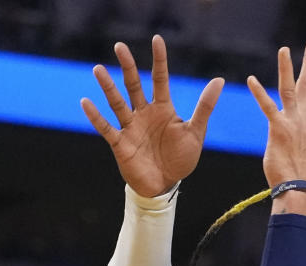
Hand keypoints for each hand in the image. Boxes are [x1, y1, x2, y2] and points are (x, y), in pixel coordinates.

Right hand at [81, 35, 223, 196]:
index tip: (157, 40)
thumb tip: (219, 80)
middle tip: (120, 46)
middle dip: (127, 66)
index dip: (159, 60)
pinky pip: (106, 128)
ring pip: (117, 102)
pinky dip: (96, 117)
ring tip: (98, 69)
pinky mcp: (120, 143)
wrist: (165, 185)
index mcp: (163, 108)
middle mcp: (144, 113)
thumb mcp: (196, 132)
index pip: (160, 78)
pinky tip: (86, 102)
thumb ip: (204, 107)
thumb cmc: (181, 160)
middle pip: (134, 84)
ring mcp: (131, 127)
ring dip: (108, 87)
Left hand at [248, 39, 305, 192]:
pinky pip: (267, 107)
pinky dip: (259, 93)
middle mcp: (305, 118)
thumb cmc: (304, 174)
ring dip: (286, 68)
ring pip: (289, 89)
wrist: (298, 187)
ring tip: (284, 49)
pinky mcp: (278, 129)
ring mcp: (292, 122)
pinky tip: (251, 80)